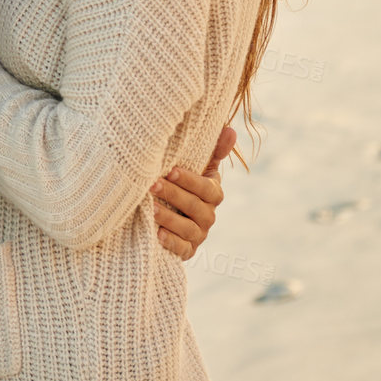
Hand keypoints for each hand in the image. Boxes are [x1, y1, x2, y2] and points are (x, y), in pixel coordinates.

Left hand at [151, 125, 234, 260]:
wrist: (163, 211)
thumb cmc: (179, 182)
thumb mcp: (195, 165)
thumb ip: (212, 149)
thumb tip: (230, 130)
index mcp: (212, 193)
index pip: (207, 188)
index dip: (190, 180)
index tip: (170, 170)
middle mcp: (208, 215)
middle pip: (196, 207)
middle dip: (173, 195)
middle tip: (152, 185)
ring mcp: (198, 234)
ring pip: (188, 228)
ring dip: (169, 218)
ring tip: (150, 208)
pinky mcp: (187, 250)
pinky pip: (182, 249)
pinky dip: (171, 242)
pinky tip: (158, 234)